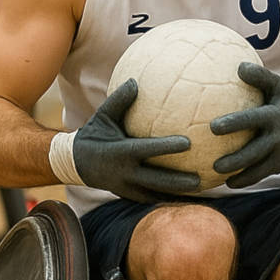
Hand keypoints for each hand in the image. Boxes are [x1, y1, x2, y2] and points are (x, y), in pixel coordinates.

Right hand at [73, 79, 200, 201]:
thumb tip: (134, 81)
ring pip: (157, 194)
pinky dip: (170, 198)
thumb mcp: (103, 116)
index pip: (146, 150)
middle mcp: (125, 173)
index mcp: (120, 152)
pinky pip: (153, 199)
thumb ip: (119, 100)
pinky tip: (190, 196)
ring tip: (203, 190)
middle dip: (178, 181)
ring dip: (178, 194)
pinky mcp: (130, 196)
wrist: (77, 164)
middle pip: (156, 180)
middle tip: (201, 179)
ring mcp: (127, 188)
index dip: (166, 147)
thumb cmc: (95, 134)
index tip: (188, 143)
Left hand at [211, 63, 279, 188]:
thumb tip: (239, 67)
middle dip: (235, 160)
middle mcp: (279, 138)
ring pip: (258, 169)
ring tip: (218, 178)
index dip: (234, 123)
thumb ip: (261, 77)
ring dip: (239, 176)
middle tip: (214, 164)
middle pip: (255, 152)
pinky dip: (245, 180)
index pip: (253, 120)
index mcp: (275, 116)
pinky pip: (261, 175)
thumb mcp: (279, 86)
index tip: (213, 127)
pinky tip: (228, 183)